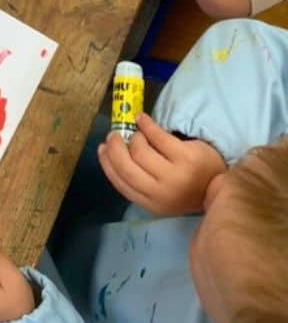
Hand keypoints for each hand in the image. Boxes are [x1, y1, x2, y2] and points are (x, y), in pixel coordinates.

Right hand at [98, 113, 226, 215]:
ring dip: (135, 137)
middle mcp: (162, 193)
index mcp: (153, 204)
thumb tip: (108, 153)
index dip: (107, 163)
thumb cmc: (185, 185)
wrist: (220, 183)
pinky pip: (156, 135)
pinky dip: (145, 123)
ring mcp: (175, 176)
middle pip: (125, 165)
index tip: (102, 148)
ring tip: (139, 134)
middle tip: (114, 135)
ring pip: (139, 149)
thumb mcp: (159, 192)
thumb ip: (137, 180)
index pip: (120, 182)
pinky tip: (142, 119)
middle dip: (115, 147)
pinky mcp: (186, 158)